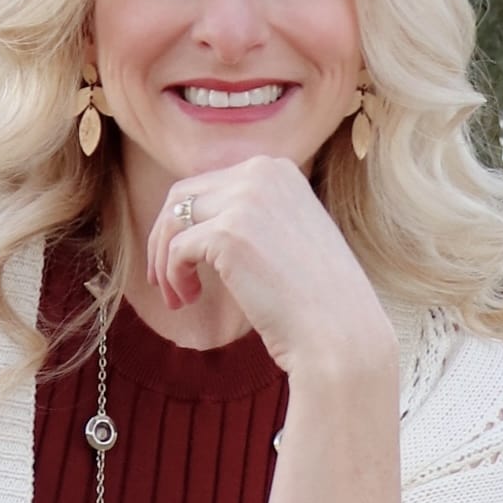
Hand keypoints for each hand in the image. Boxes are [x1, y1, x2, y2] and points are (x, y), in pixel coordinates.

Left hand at [142, 157, 396, 381]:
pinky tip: (188, 299)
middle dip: (164, 238)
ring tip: (175, 297)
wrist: (340, 332)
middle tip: (163, 280)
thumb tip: (198, 222)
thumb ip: (253, 216)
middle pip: (183, 195)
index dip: (185, 222)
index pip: (209, 183)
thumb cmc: (315, 298)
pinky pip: (176, 250)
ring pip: (173, 220)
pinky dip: (173, 277)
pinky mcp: (228, 233)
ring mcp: (245, 200)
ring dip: (164, 261)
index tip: (180, 258)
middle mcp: (262, 173)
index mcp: (278, 170)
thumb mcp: (288, 235)